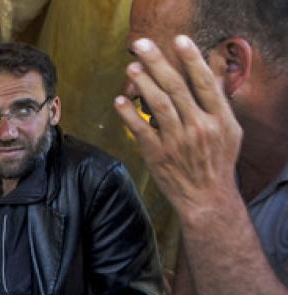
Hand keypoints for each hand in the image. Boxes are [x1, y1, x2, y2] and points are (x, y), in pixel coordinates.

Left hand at [114, 36, 241, 214]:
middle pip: (177, 87)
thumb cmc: (218, 162)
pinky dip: (129, 114)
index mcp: (220, 119)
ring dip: (142, 83)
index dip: (192, 59)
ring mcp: (178, 141)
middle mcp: (200, 127)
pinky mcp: (158, 155)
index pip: (205, 82)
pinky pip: (141, 129)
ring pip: (158, 105)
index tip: (179, 41)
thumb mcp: (229, 132)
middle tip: (141, 46)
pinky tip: (119, 100)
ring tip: (131, 67)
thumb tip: (211, 73)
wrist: (207, 199)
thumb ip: (218, 103)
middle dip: (158, 63)